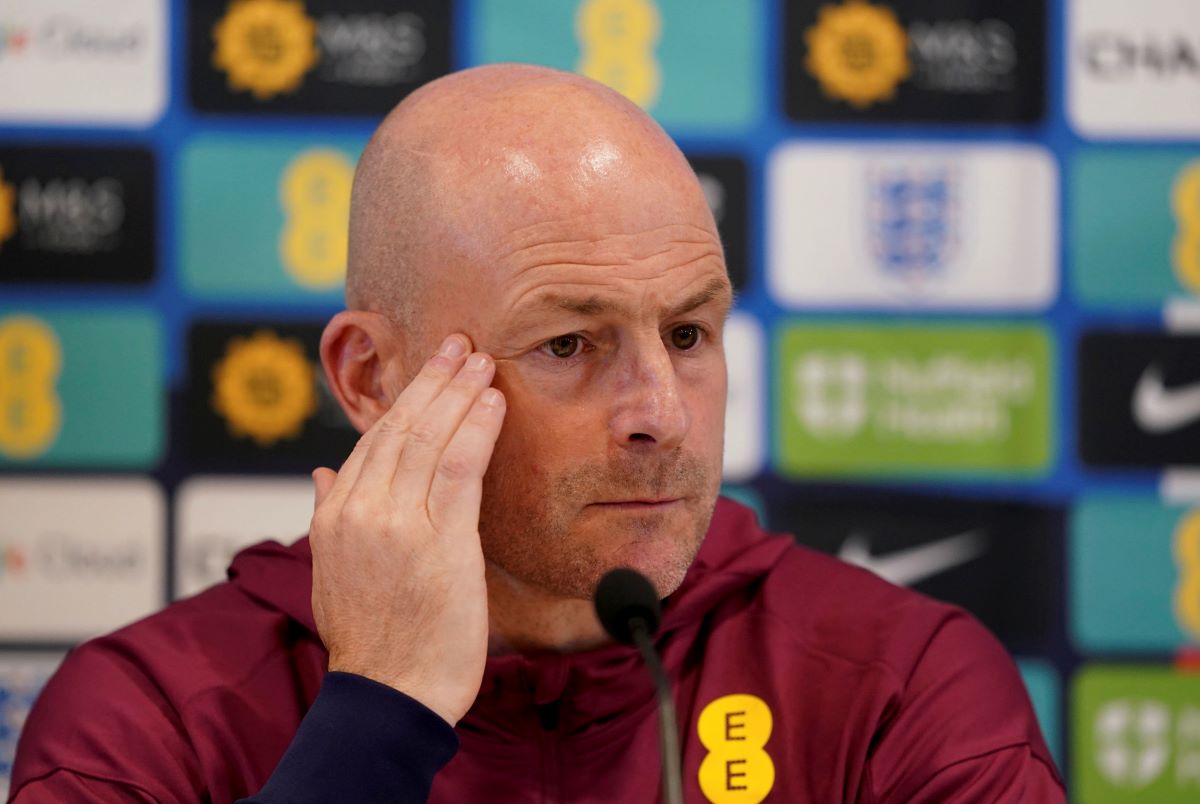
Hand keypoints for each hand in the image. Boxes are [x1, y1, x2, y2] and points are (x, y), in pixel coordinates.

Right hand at [308, 334, 504, 724]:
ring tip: (482, 360)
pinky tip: (493, 402)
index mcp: (335, 515)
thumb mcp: (333, 574)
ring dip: (459, 392)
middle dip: (434, 379)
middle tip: (461, 343)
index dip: (406, 399)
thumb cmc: (374, 642)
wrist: (391, 696)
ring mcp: (398, 524)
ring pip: (430, 438)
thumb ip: (328, 516)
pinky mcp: (440, 542)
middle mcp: (360, 511)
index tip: (431, 369)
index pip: (373, 441)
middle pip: (401, 428)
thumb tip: (321, 473)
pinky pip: (461, 468)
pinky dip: (477, 429)